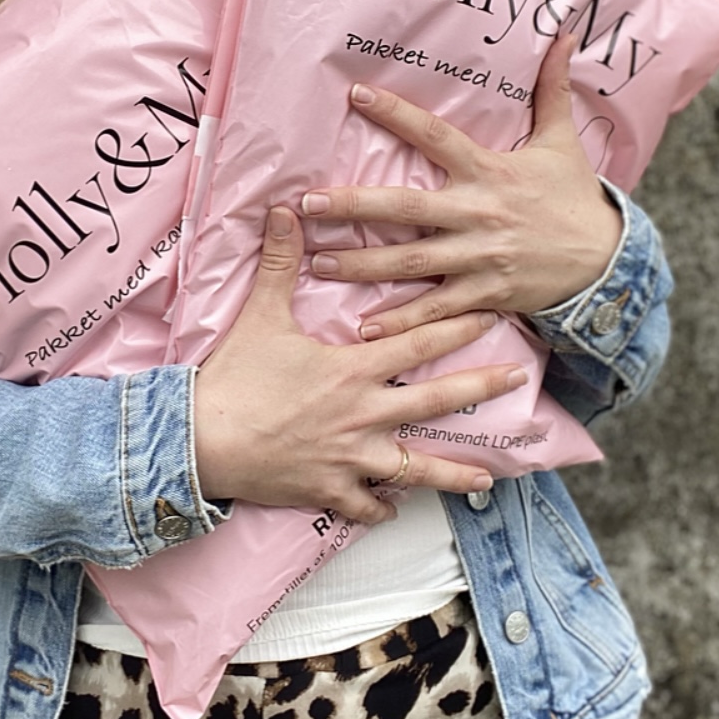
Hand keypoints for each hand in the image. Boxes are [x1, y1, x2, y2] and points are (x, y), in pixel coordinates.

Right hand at [193, 207, 528, 524]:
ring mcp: (350, 459)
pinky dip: (383, 507)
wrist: (202, 440)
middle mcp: (363, 415)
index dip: (457, 327)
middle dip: (480, 389)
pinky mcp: (328, 491)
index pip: (417, 344)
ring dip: (452, 475)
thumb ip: (281, 262)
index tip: (492, 315)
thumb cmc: (234, 376)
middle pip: (434, 403)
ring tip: (486, 480)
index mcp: (353, 370)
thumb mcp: (261, 315)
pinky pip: (367, 505)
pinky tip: (396, 509)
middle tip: (516, 381)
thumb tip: (287, 209)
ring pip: (414, 470)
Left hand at [301, 35, 621, 337]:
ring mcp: (478, 258)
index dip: (397, 114)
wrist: (607, 262)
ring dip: (361, 264)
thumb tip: (564, 33)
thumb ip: (552, 88)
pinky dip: (401, 321)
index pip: (436, 136)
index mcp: (489, 171)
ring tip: (315, 262)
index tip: (356, 95)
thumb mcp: (563, 141)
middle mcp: (478, 215)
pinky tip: (362, 326)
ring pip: (410, 263)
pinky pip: (436, 310)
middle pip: (407, 208)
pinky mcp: (483, 295)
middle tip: (308, 203)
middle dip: (355, 205)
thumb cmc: (574, 197)